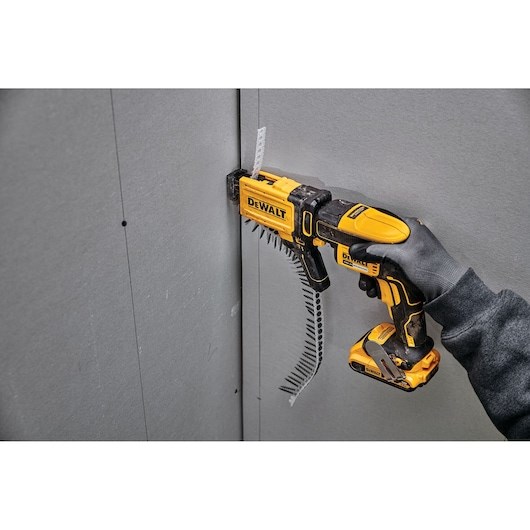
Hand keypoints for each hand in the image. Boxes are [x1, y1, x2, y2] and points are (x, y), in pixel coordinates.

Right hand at [349, 217, 467, 302]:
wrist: (448, 291)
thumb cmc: (435, 269)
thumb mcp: (404, 256)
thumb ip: (380, 251)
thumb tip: (359, 248)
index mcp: (409, 228)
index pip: (382, 222)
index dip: (365, 229)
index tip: (352, 236)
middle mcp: (405, 239)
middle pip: (377, 244)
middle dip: (365, 258)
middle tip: (357, 266)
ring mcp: (404, 255)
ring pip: (379, 260)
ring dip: (370, 273)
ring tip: (367, 284)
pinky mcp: (403, 269)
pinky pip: (385, 271)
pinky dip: (378, 280)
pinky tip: (375, 289)